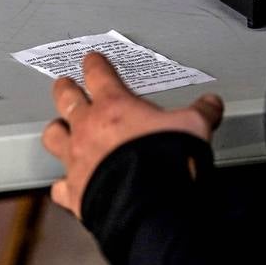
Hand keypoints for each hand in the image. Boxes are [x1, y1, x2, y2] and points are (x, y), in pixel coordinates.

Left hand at [41, 52, 223, 218]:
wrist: (149, 204)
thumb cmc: (165, 161)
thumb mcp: (193, 127)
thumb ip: (200, 113)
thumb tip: (211, 104)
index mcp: (114, 107)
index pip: (98, 75)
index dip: (94, 65)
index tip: (91, 60)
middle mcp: (88, 129)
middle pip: (66, 100)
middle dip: (65, 89)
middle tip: (64, 84)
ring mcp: (76, 160)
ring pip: (54, 137)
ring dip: (56, 131)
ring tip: (58, 129)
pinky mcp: (74, 191)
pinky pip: (60, 186)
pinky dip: (62, 185)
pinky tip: (66, 187)